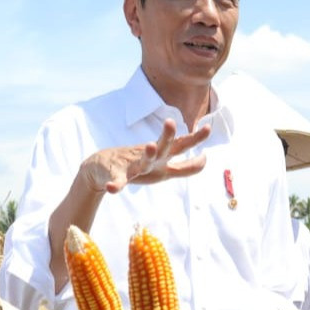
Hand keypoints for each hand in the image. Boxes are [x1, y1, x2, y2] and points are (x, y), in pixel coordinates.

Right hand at [76, 119, 208, 194]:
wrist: (102, 166)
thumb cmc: (138, 167)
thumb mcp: (164, 170)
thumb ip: (185, 168)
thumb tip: (205, 161)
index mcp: (162, 157)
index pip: (182, 146)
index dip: (195, 138)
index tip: (207, 128)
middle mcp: (150, 158)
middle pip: (163, 146)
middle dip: (168, 135)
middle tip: (171, 121)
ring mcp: (133, 166)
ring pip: (143, 161)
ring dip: (148, 154)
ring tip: (151, 146)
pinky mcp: (117, 175)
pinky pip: (118, 181)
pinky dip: (115, 184)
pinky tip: (112, 188)